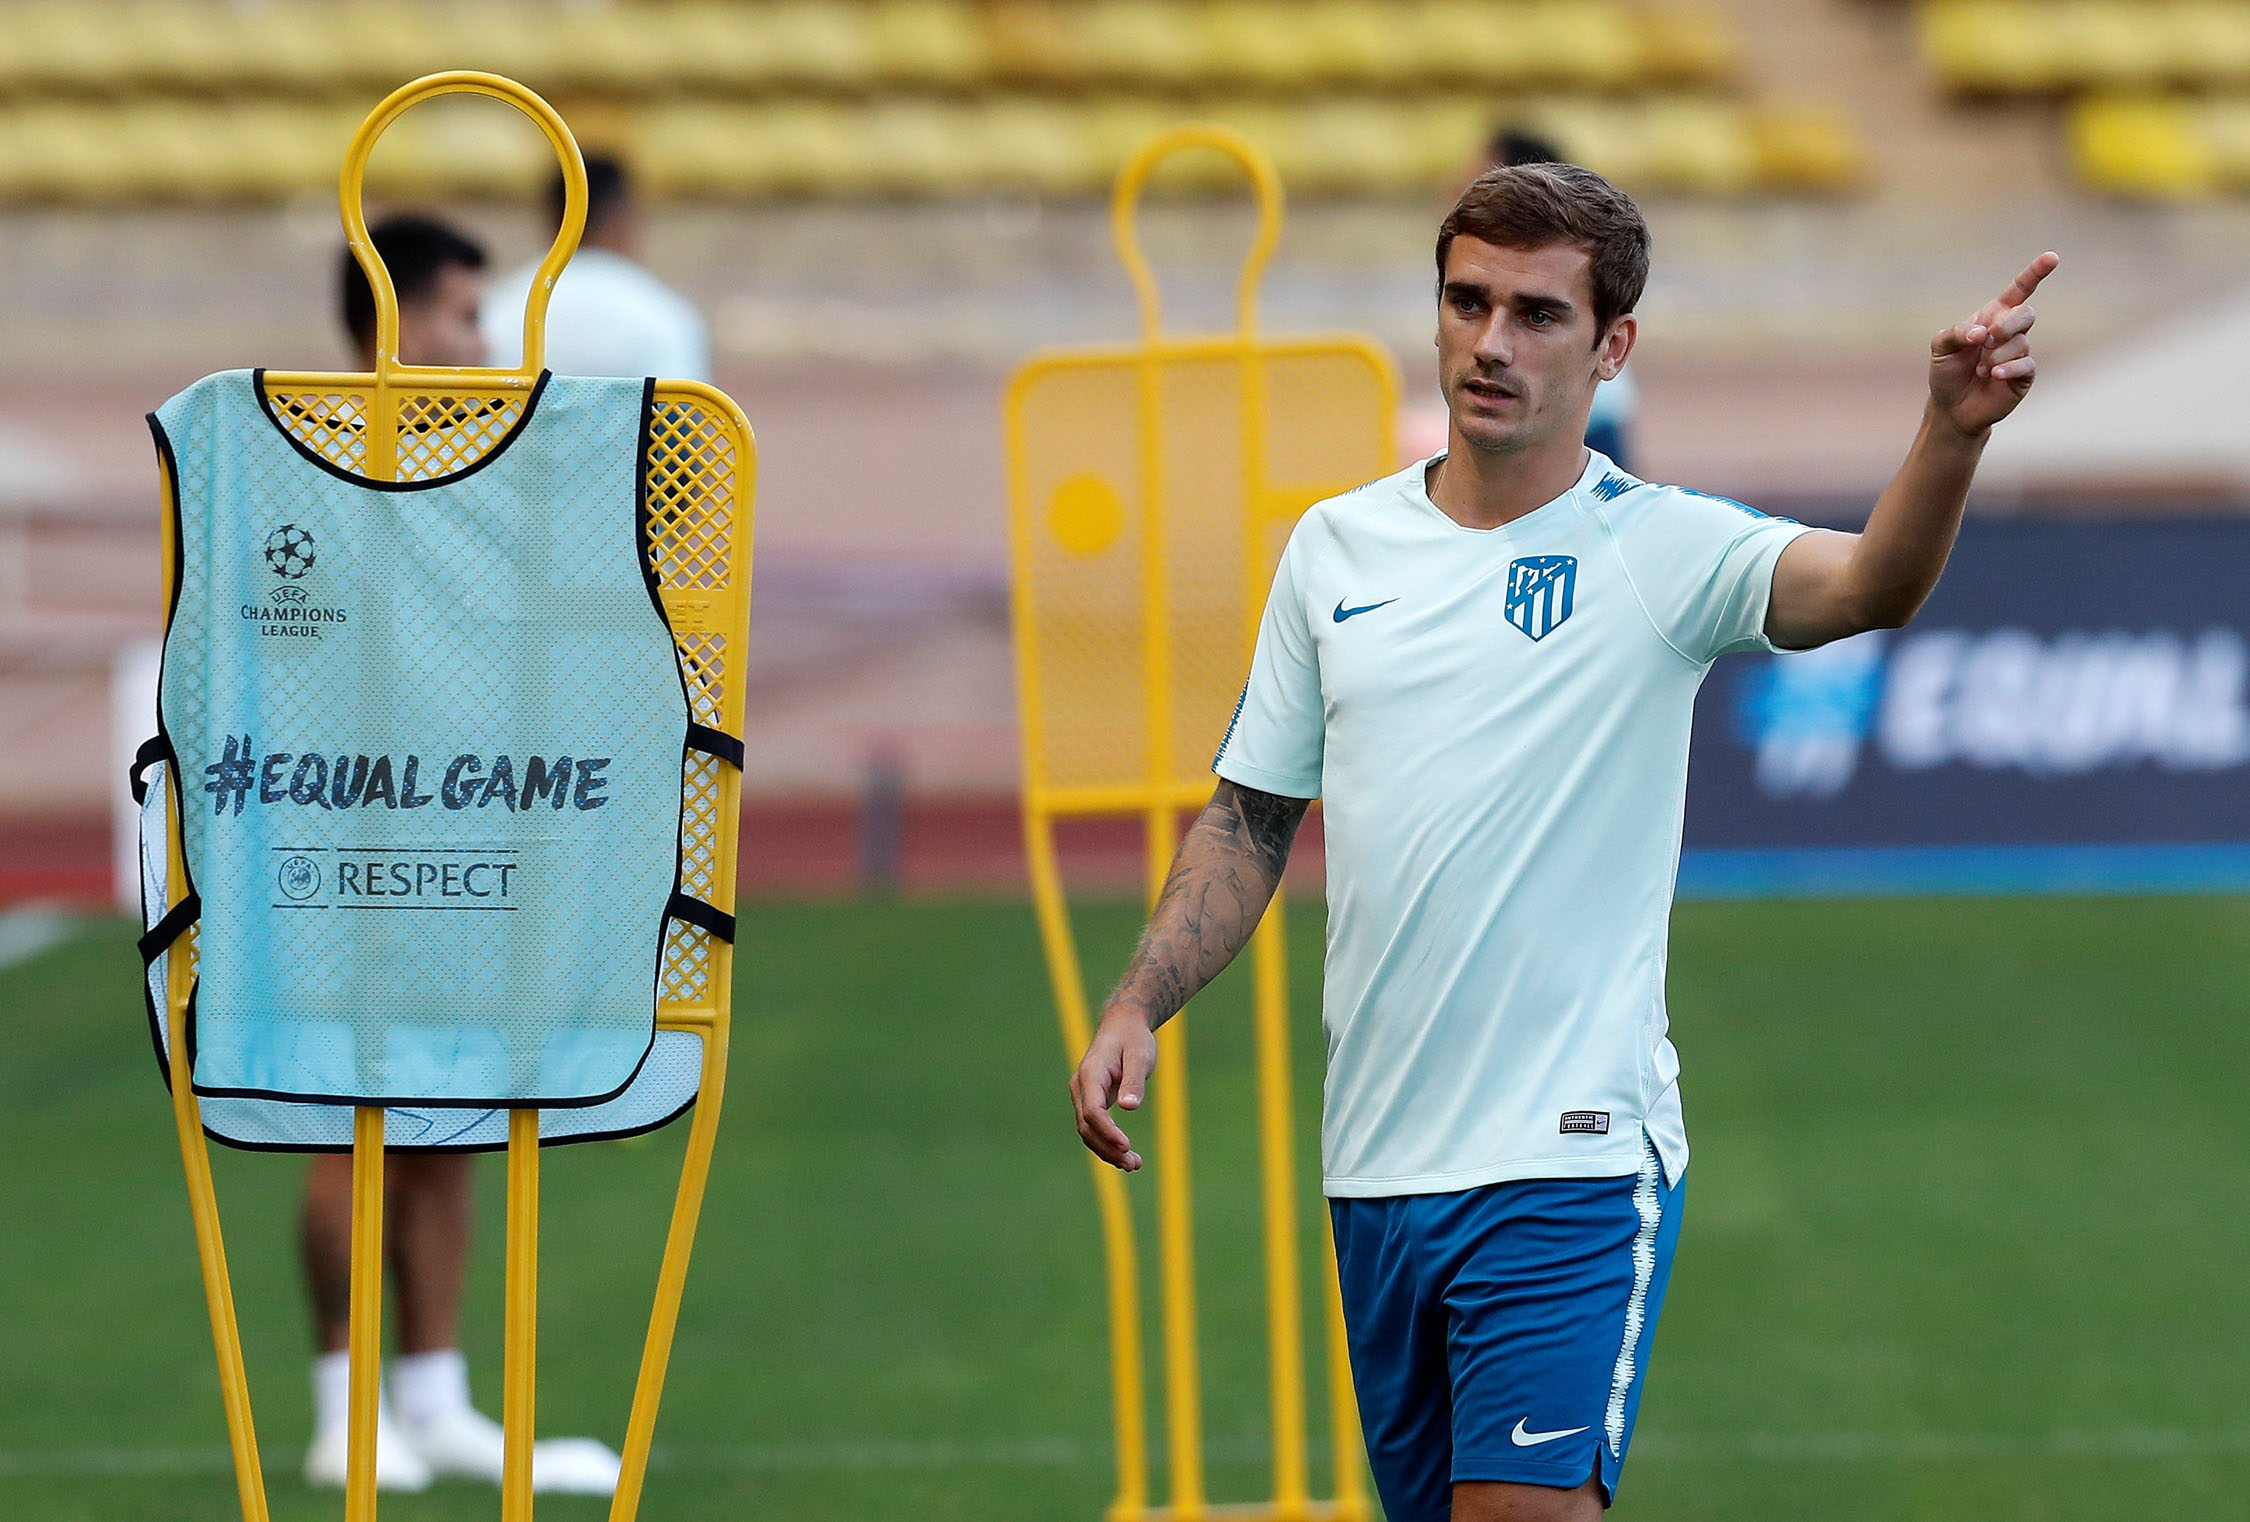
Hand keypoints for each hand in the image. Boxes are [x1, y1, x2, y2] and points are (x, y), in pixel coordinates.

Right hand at [1070, 1008, 1157, 1171]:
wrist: (1122, 1025)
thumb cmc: (1133, 1038)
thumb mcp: (1139, 1055)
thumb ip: (1133, 1081)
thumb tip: (1129, 1107)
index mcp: (1091, 1074)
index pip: (1092, 1110)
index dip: (1107, 1131)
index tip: (1126, 1145)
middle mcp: (1081, 1087)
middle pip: (1087, 1126)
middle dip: (1108, 1148)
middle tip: (1133, 1164)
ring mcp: (1084, 1096)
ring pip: (1088, 1131)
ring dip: (1107, 1151)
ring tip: (1134, 1165)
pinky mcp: (1092, 1102)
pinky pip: (1095, 1128)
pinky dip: (1107, 1144)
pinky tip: (1126, 1157)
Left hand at [1929, 251, 2057, 437]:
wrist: (1951, 407)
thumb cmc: (1947, 372)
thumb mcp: (1941, 347)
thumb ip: (1957, 332)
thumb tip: (1982, 332)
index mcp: (1993, 316)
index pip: (2019, 290)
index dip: (2035, 273)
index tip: (2052, 257)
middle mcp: (2010, 332)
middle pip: (2026, 314)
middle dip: (2007, 325)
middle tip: (1987, 340)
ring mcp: (2020, 352)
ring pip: (2020, 343)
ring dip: (1995, 356)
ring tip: (1980, 370)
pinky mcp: (2025, 374)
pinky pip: (2026, 364)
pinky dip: (2007, 368)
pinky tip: (1994, 375)